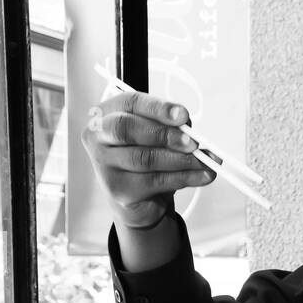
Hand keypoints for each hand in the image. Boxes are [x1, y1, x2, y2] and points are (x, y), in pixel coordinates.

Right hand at [79, 91, 216, 228]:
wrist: (141, 199)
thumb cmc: (147, 158)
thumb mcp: (157, 135)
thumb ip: (169, 126)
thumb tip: (189, 129)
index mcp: (105, 114)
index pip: (129, 103)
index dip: (158, 108)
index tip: (183, 115)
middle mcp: (98, 138)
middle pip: (128, 129)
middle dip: (165, 134)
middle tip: (193, 142)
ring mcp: (104, 166)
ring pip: (144, 158)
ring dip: (181, 159)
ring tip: (204, 161)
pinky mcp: (118, 190)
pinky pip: (155, 181)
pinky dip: (184, 178)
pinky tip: (201, 175)